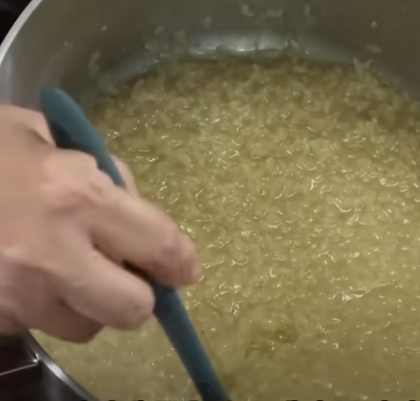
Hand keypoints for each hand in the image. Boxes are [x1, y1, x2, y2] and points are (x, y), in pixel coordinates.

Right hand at [0, 105, 199, 342]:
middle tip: (128, 276)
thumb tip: (133, 205)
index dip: (181, 261)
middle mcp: (53, 254)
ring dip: (89, 305)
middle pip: (132, 309)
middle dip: (138, 296)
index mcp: (76, 196)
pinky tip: (25, 276)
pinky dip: (45, 308)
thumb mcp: (43, 134)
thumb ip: (100, 170)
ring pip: (86, 327)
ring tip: (66, 271)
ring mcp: (16, 294)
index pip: (159, 244)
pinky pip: (38, 327)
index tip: (186, 270)